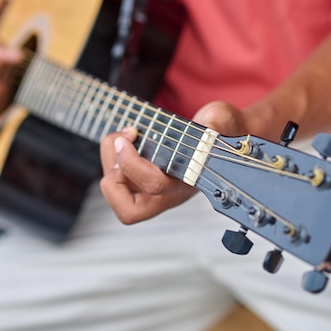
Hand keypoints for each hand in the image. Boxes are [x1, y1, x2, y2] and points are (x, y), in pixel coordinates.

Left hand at [99, 101, 248, 223]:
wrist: (218, 133)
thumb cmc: (218, 130)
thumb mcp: (222, 119)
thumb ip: (217, 122)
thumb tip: (209, 125)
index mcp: (187, 182)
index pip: (154, 186)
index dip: (132, 162)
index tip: (132, 135)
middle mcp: (167, 193)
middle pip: (128, 211)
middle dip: (113, 179)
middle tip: (120, 149)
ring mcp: (150, 190)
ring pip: (115, 193)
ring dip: (108, 160)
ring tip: (124, 136)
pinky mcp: (139, 180)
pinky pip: (113, 180)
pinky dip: (110, 157)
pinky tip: (125, 139)